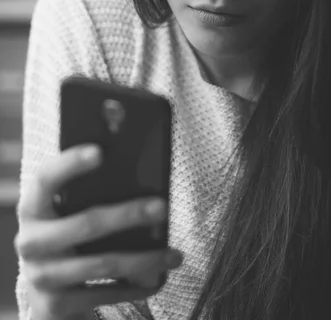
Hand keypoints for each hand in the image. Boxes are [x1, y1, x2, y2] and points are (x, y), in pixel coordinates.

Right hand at [15, 144, 182, 319]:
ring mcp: (42, 276)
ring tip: (174, 254)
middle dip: (128, 215)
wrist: (47, 293)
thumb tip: (141, 172)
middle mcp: (31, 241)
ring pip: (103, 264)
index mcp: (33, 207)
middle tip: (162, 207)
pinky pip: (104, 295)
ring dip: (145, 259)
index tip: (101, 151)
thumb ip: (88, 195)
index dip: (70, 164)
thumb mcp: (68, 214)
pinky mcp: (55, 305)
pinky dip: (135, 287)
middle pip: (86, 223)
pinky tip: (157, 279)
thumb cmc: (69, 236)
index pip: (46, 179)